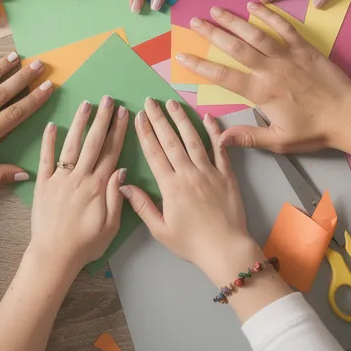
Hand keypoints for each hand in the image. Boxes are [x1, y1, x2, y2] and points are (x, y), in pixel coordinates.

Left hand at [26, 96, 129, 272]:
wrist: (54, 255)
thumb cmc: (85, 244)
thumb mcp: (110, 226)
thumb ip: (117, 197)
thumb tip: (121, 170)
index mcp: (98, 187)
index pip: (111, 152)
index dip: (118, 131)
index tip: (123, 113)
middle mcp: (79, 178)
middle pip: (93, 143)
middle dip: (102, 119)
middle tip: (108, 99)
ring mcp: (59, 179)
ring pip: (71, 145)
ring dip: (79, 123)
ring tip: (86, 104)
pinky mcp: (43, 184)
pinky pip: (45, 158)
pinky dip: (48, 141)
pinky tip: (52, 125)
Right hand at [121, 98, 260, 283]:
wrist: (225, 249)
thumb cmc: (191, 243)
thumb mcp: (160, 229)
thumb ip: (142, 206)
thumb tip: (123, 185)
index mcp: (170, 187)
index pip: (154, 153)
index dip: (145, 132)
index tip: (139, 116)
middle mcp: (189, 174)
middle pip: (171, 140)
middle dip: (159, 119)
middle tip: (151, 101)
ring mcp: (209, 172)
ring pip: (193, 139)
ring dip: (182, 119)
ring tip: (173, 103)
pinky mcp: (227, 175)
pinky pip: (220, 148)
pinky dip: (214, 131)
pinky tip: (208, 117)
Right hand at [176, 2, 350, 153]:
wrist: (348, 116)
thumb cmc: (314, 131)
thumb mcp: (278, 140)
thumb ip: (247, 137)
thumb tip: (218, 138)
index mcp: (261, 92)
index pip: (223, 76)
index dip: (200, 65)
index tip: (182, 56)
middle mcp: (270, 69)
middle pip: (235, 47)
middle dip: (212, 33)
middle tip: (194, 21)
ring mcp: (288, 56)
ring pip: (255, 32)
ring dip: (234, 20)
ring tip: (216, 10)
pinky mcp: (304, 48)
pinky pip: (283, 26)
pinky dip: (268, 14)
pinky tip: (253, 5)